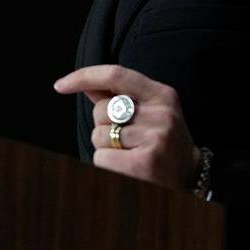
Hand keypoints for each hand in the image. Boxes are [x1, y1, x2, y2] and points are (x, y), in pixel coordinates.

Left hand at [54, 64, 201, 192]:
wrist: (188, 175)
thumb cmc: (163, 139)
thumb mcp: (149, 111)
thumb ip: (118, 96)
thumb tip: (85, 83)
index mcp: (161, 94)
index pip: (115, 75)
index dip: (83, 76)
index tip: (60, 85)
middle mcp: (161, 113)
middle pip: (101, 110)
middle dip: (102, 126)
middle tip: (126, 138)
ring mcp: (155, 138)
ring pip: (99, 136)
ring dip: (105, 147)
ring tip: (129, 152)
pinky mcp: (144, 163)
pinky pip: (101, 158)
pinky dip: (106, 164)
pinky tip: (126, 166)